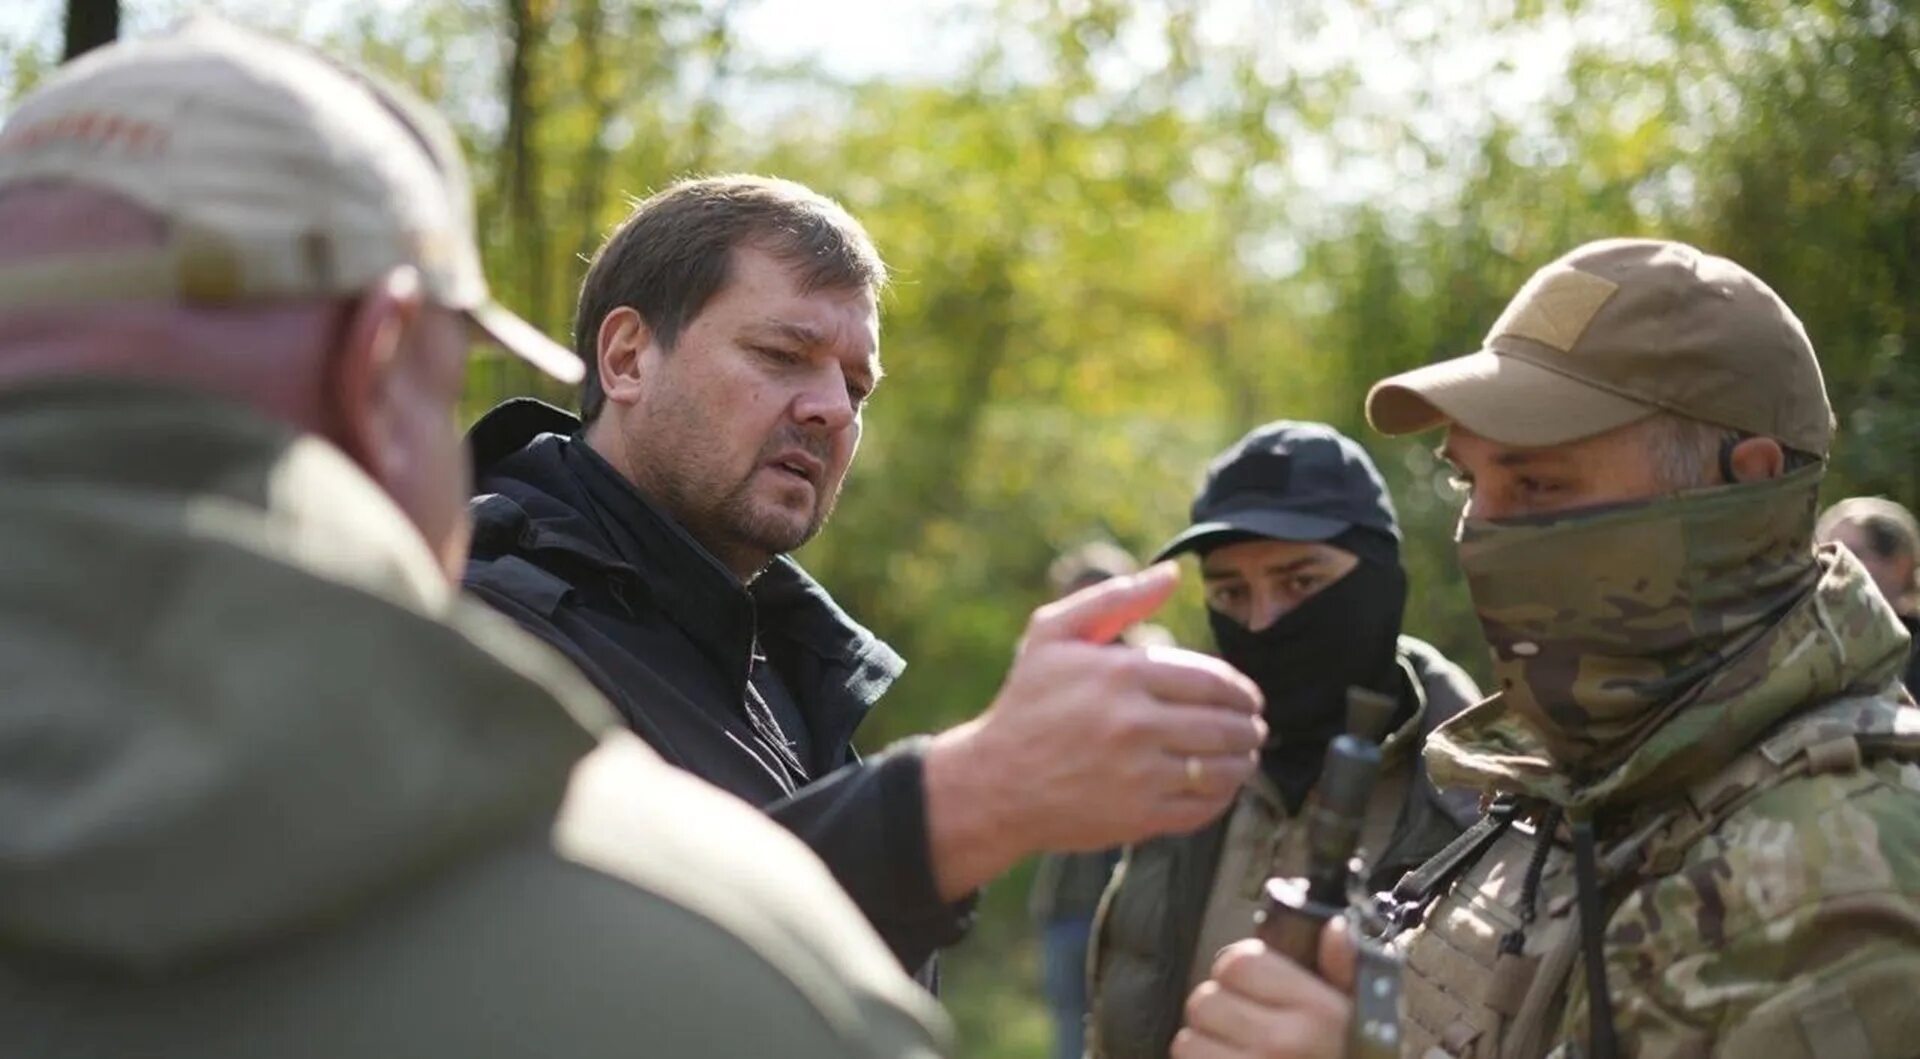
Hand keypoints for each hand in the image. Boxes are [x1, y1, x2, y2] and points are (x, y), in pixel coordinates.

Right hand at [922, 563, 1264, 897]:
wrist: (993, 782)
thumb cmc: (1027, 702)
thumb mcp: (1053, 635)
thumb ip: (1115, 599)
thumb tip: (1171, 574)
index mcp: (1122, 674)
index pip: (1214, 681)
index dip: (1243, 691)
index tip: (1248, 698)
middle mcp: (1135, 723)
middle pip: (1227, 725)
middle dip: (1250, 726)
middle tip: (1254, 727)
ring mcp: (1139, 774)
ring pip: (1224, 768)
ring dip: (1244, 760)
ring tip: (1243, 755)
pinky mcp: (1139, 817)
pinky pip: (1205, 807)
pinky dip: (1223, 796)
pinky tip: (1218, 785)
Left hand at [1172, 924, 1355, 1058]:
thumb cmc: (1353, 1058)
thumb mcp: (1364, 1019)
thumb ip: (1345, 971)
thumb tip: (1332, 927)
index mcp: (1315, 1012)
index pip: (1239, 961)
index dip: (1238, 971)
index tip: (1251, 987)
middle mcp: (1281, 1042)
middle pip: (1205, 999)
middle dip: (1218, 1011)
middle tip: (1241, 1028)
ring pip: (1189, 1041)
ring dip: (1205, 1048)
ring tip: (1235, 1056)